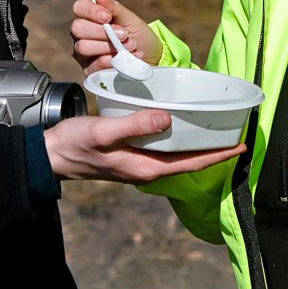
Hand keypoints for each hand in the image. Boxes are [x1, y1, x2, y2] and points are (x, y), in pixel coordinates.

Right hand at [44, 109, 242, 181]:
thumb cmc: (74, 144)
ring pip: (176, 156)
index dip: (216, 156)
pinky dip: (177, 140)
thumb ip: (135, 125)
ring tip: (214, 129)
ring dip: (196, 145)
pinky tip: (179, 126)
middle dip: (212, 150)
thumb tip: (168, 119)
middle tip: (234, 134)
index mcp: (145, 167)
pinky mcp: (130, 156)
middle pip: (187, 161)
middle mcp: (145, 169)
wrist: (49, 155)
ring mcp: (137, 164)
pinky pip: (162, 150)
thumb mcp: (104, 132)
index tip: (239, 146)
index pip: (190, 164)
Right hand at [70, 0, 161, 75]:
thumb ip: (114, 8)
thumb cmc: (138, 35)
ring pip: (83, 47)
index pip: (79, 7)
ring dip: (109, 46)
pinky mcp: (89, 70)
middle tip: (124, 34)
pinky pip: (93, 65)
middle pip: (77, 28)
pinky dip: (112, 60)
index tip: (108, 16)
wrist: (151, 58)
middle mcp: (82, 34)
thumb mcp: (130, 19)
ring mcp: (83, 54)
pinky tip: (126, 58)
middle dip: (102, 31)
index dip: (91, 11)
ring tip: (130, 46)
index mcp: (90, 17)